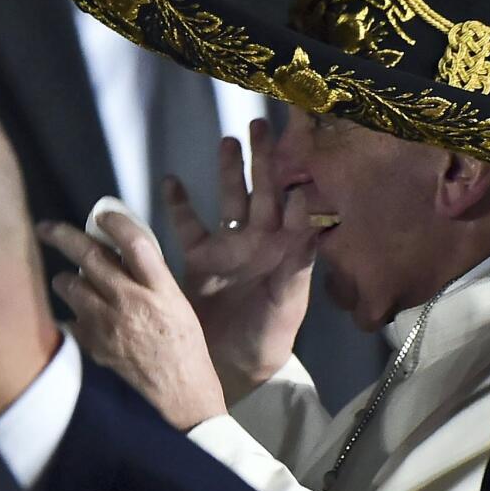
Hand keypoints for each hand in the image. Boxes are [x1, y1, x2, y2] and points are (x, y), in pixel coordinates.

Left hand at [38, 212, 226, 429]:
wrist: (180, 394)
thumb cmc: (185, 348)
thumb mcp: (179, 304)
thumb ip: (152, 277)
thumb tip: (120, 252)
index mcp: (160, 289)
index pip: (134, 241)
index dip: (114, 221)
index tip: (101, 214)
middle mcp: (132, 303)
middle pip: (90, 256)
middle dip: (62, 235)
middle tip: (45, 227)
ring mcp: (108, 325)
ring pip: (69, 285)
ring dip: (65, 278)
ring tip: (68, 280)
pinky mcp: (92, 346)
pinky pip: (68, 319)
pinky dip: (69, 314)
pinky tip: (76, 317)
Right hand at [164, 119, 315, 403]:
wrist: (232, 366)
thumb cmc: (270, 336)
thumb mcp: (288, 300)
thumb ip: (299, 260)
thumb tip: (316, 217)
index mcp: (286, 248)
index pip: (296, 203)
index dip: (298, 174)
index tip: (300, 144)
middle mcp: (260, 242)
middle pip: (263, 191)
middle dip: (263, 159)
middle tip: (261, 124)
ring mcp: (230, 248)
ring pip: (230, 200)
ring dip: (229, 171)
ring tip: (227, 140)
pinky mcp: (199, 260)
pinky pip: (188, 226)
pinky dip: (179, 204)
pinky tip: (172, 180)